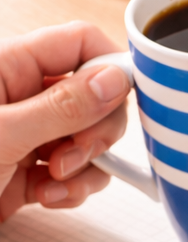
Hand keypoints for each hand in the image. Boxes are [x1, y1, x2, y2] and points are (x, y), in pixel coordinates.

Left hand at [0, 22, 131, 220]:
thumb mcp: (1, 135)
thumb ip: (61, 106)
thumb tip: (114, 78)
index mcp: (7, 66)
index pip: (80, 44)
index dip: (110, 68)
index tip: (123, 101)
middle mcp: (20, 96)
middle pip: (94, 95)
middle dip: (98, 130)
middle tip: (78, 153)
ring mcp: (25, 135)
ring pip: (88, 140)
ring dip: (85, 167)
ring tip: (54, 181)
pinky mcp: (25, 173)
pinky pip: (72, 174)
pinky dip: (70, 189)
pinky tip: (46, 197)